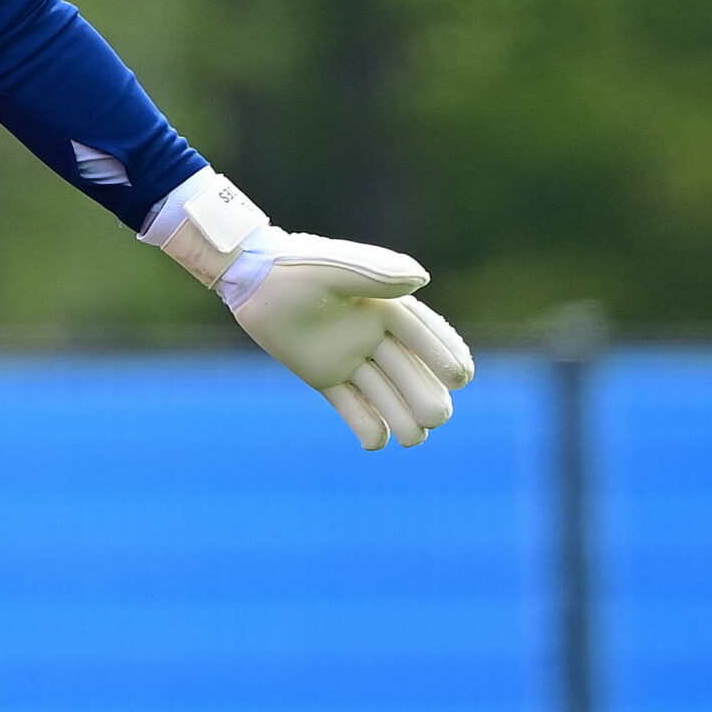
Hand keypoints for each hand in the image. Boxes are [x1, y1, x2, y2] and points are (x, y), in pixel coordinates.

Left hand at [142, 171, 476, 449]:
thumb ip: (375, 275)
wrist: (250, 279)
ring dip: (402, 417)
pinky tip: (377, 443)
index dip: (444, 356)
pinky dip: (365, 425)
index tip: (461, 378)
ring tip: (415, 439)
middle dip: (426, 395)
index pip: (423, 336)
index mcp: (384, 306)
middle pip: (409, 371)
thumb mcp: (335, 268)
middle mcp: (373, 335)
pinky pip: (351, 405)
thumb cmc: (294, 267)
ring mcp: (350, 357)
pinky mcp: (324, 376)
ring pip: (385, 393)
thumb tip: (421, 279)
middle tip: (436, 416)